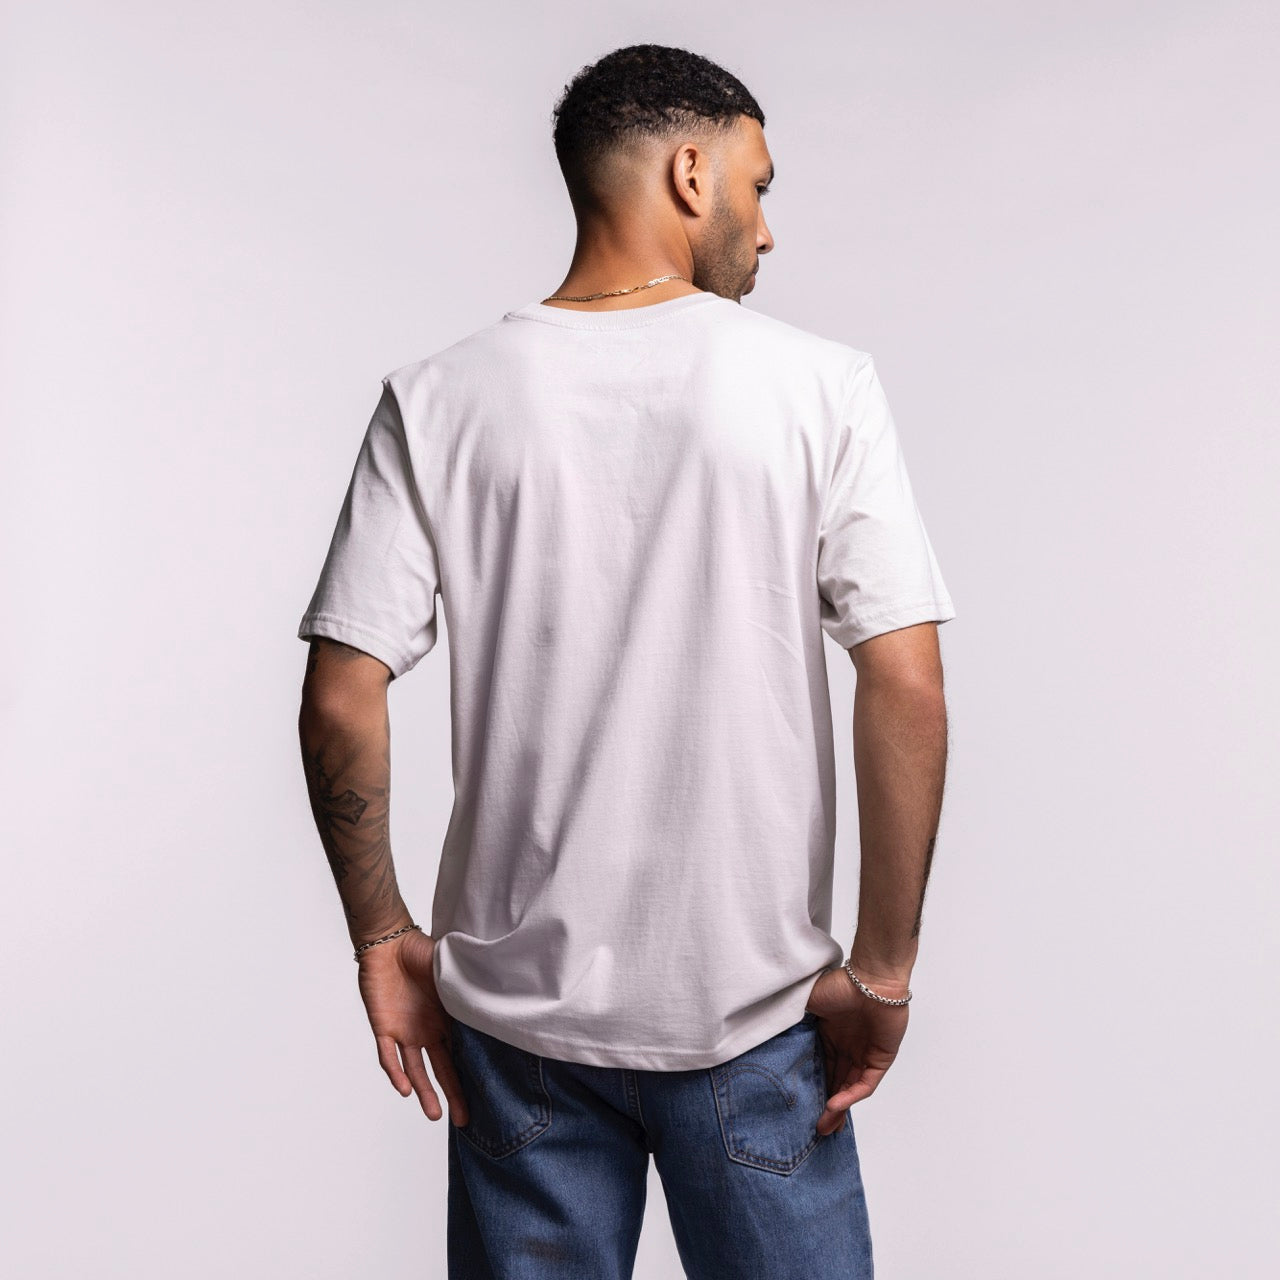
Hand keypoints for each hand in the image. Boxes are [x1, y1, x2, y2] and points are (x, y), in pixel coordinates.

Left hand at [355, 928, 468, 1125]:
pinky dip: (396, 1073)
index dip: (471, 1072)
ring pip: (416, 1070)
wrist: (389, 943)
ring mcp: (406, 1032)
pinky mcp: (383, 1029)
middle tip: (465, 1120)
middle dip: (453, 1094)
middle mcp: (428, 1031)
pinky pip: (388, 1057)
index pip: (461, 1052)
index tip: (486, 1094)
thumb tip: (501, 998)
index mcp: (448, 1018)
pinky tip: (406, 1089)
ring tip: (435, 1115)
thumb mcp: (454, 973)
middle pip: (442, 1068)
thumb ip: (470, 989)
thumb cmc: (423, 952)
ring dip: (425, 1092)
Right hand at [805, 962, 910, 1135]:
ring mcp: (865, 1054)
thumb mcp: (807, 1004)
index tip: (801, 1107)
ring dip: (839, 1108)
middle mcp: (848, 1047)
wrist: (870, 978)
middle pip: (836, 1084)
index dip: (813, 1088)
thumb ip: (793, 1023)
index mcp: (830, 1036)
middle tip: (815, 1129)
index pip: (821, 1069)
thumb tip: (768, 1034)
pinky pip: (866, 1084)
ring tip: (825, 1127)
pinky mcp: (881, 1059)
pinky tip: (835, 1106)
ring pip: (850, 1089)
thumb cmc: (839, 985)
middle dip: (826, 1107)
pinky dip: (851, 1095)